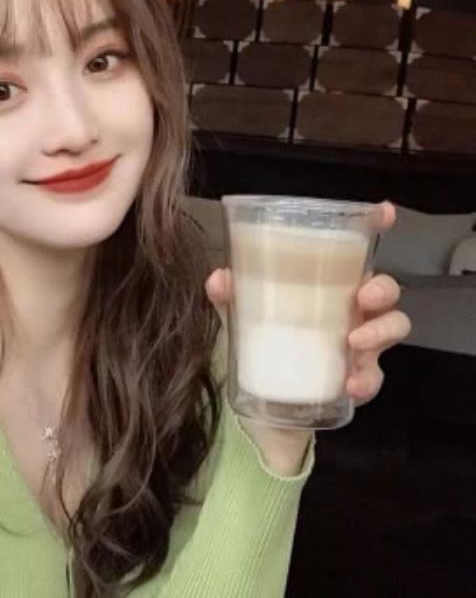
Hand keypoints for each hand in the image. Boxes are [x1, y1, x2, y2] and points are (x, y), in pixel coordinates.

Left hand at [205, 201, 411, 409]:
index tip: (384, 212)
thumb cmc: (264, 343)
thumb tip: (219, 278)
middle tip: (361, 296)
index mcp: (328, 285)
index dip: (376, 227)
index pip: (356, 253)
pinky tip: (349, 383)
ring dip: (380, 331)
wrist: (266, 400)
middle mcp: (351, 310)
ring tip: (353, 342)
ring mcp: (360, 344)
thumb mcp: (242, 316)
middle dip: (383, 288)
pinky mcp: (358, 377)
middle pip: (386, 289)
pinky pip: (375, 377)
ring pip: (393, 327)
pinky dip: (366, 379)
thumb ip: (230, 297)